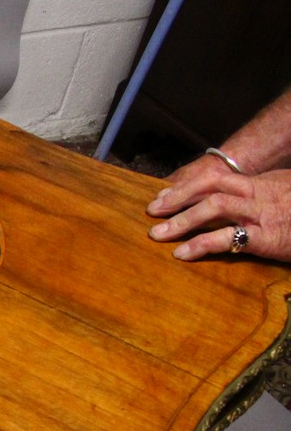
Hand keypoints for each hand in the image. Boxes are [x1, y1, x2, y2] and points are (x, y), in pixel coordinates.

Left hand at [146, 161, 290, 262]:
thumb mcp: (284, 196)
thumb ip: (257, 197)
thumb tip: (227, 204)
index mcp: (263, 183)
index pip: (218, 178)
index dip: (188, 185)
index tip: (165, 194)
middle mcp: (261, 193)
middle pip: (211, 186)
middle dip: (178, 197)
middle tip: (153, 210)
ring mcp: (263, 214)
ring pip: (214, 207)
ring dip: (182, 220)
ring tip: (157, 233)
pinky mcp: (266, 238)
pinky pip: (227, 238)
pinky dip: (200, 244)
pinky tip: (182, 252)